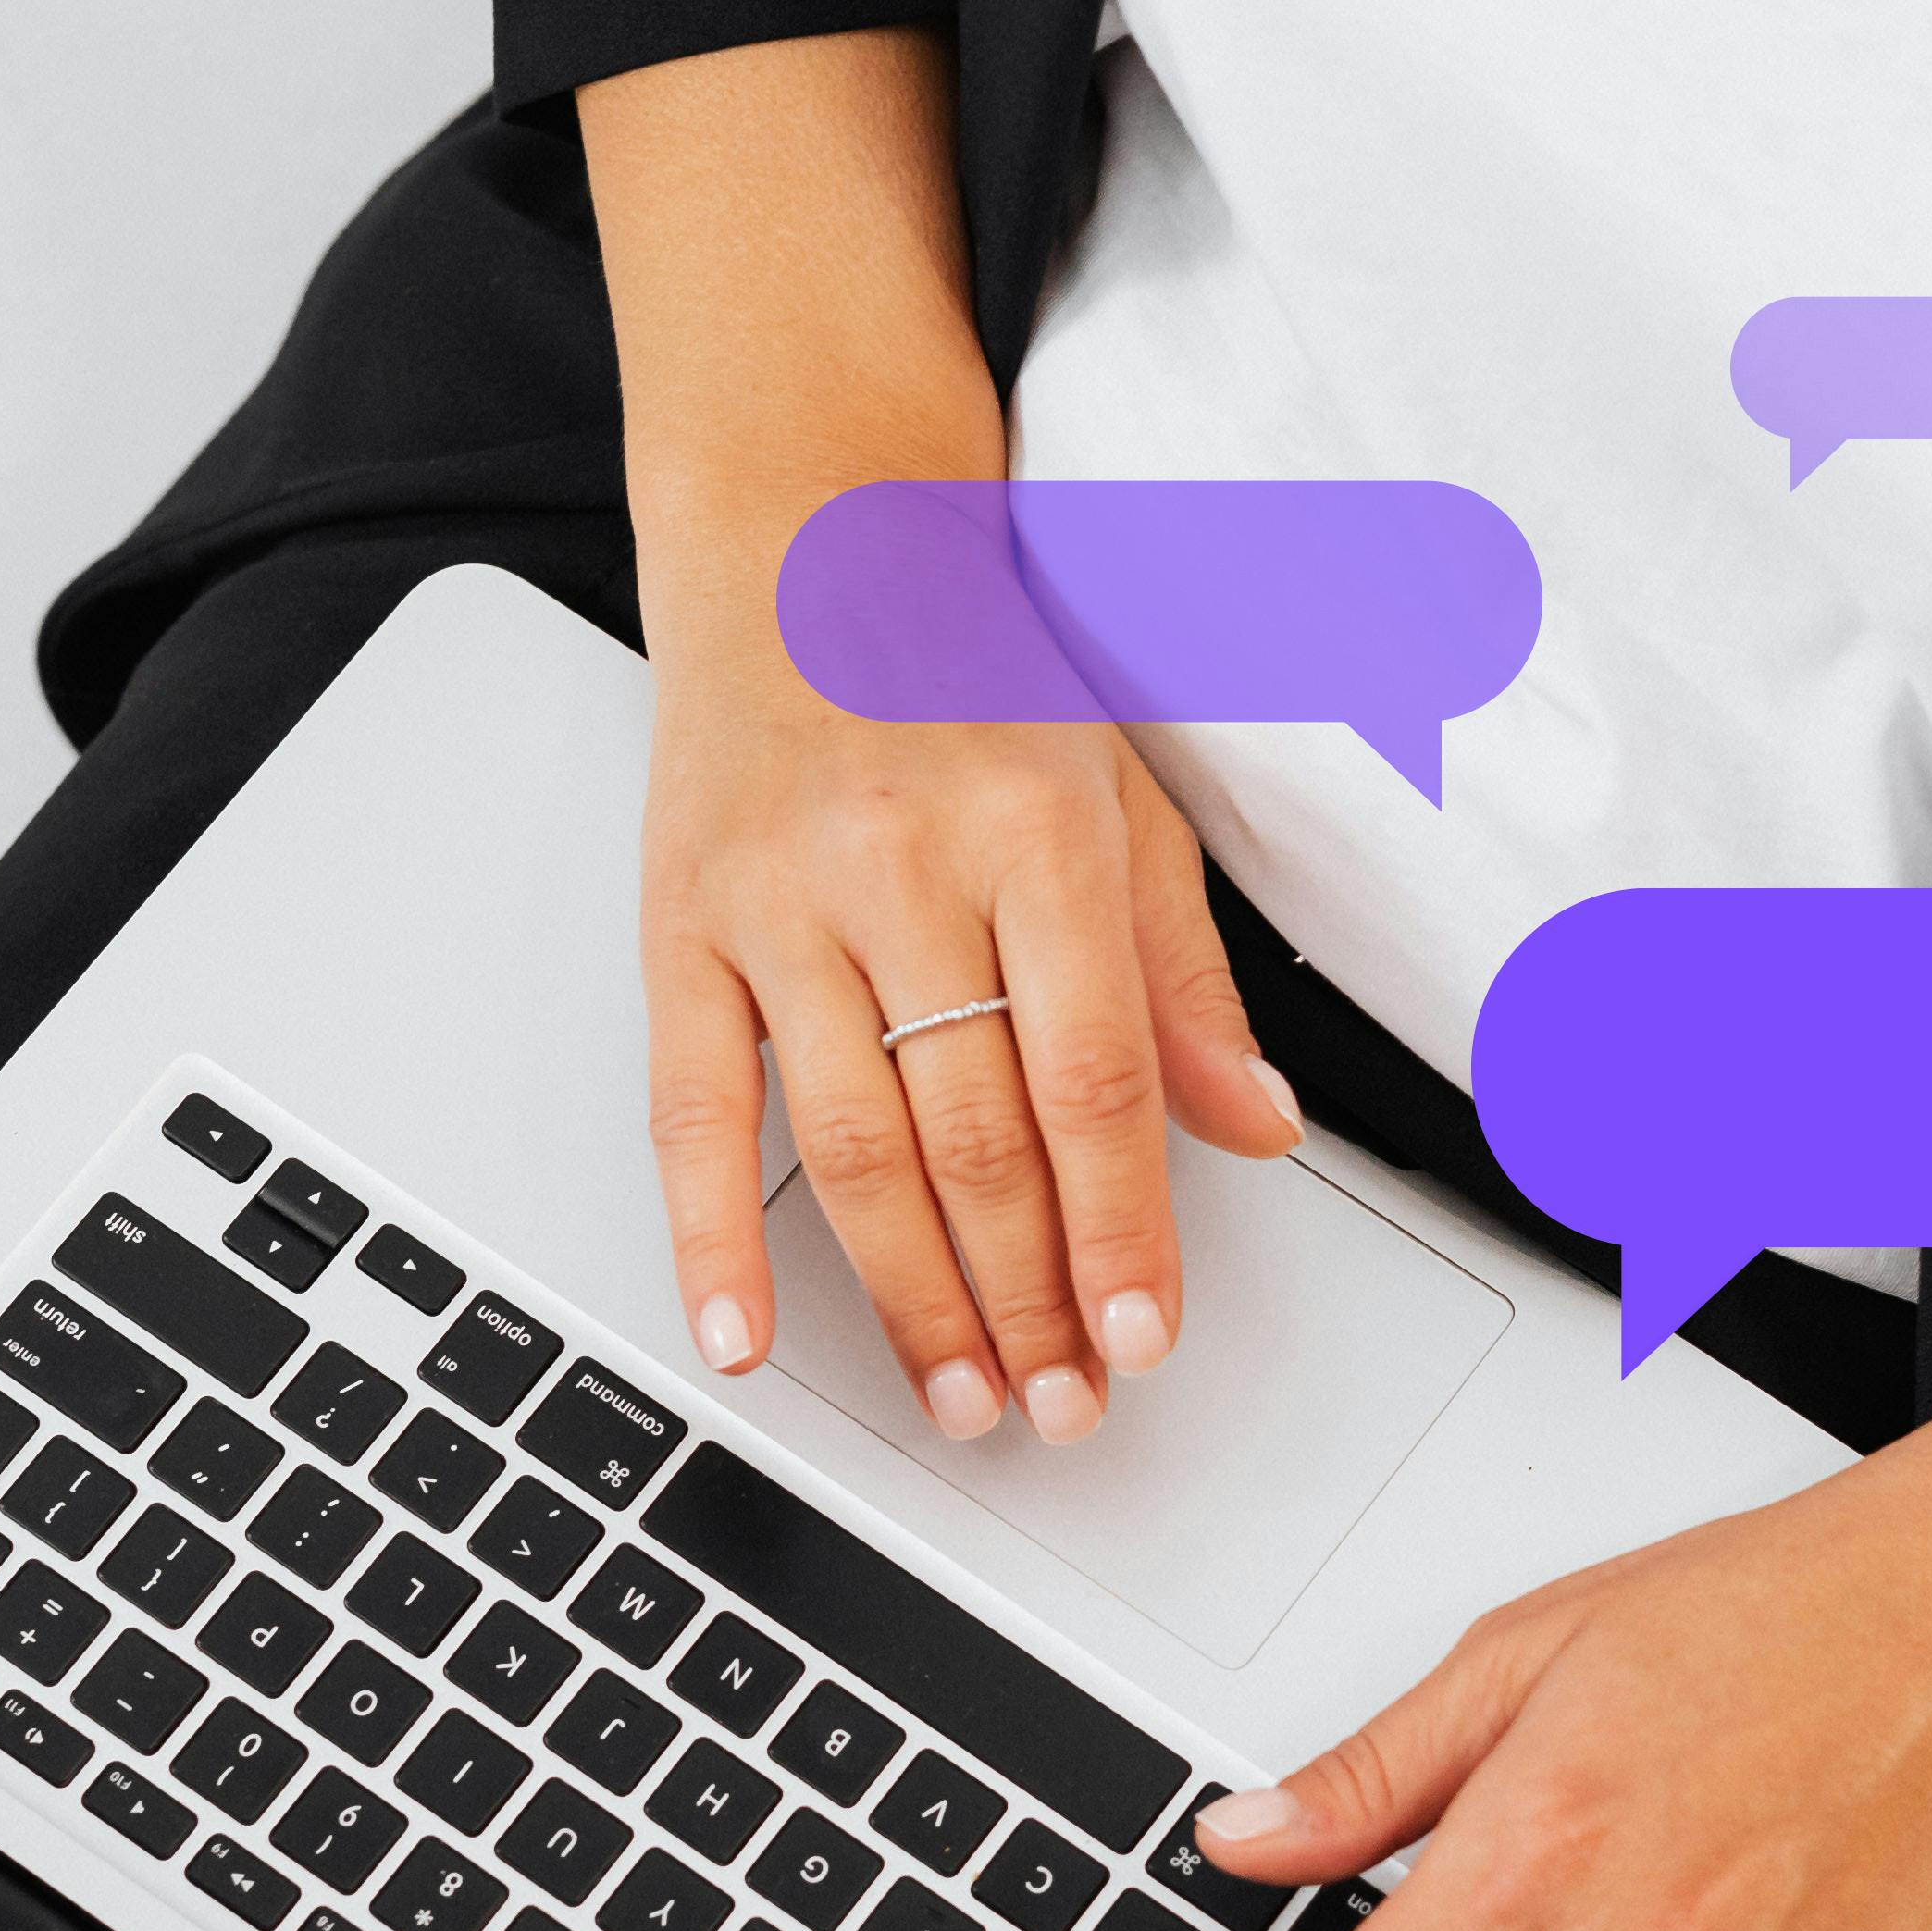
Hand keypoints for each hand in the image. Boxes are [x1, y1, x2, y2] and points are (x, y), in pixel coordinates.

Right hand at [636, 646, 1300, 1440]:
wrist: (804, 526)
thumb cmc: (974, 661)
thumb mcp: (1119, 791)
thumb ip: (1180, 973)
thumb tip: (1254, 1127)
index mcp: (1037, 829)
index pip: (1091, 1080)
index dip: (1119, 1231)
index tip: (1142, 1336)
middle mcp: (904, 865)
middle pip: (975, 1137)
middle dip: (1028, 1299)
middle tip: (1063, 1405)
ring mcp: (779, 899)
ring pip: (852, 1148)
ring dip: (912, 1300)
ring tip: (962, 1398)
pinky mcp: (677, 920)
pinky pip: (690, 1108)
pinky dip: (709, 1238)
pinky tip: (743, 1338)